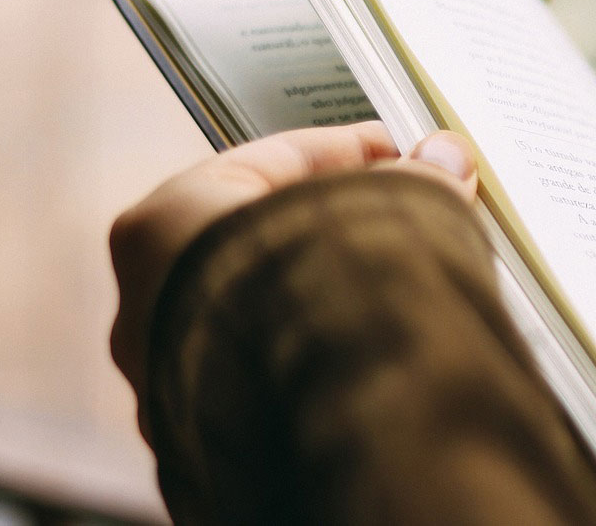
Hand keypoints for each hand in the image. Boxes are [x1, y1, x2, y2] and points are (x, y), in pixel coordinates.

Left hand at [108, 122, 476, 435]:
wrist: (325, 445)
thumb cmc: (323, 321)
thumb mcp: (387, 216)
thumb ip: (415, 181)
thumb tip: (445, 159)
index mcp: (164, 224)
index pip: (269, 160)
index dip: (353, 150)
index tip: (405, 153)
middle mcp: (149, 302)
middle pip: (265, 234)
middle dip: (344, 224)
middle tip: (411, 215)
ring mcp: (174, 376)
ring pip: (268, 307)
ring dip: (337, 287)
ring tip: (408, 281)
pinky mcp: (207, 435)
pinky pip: (274, 370)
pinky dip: (323, 349)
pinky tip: (377, 344)